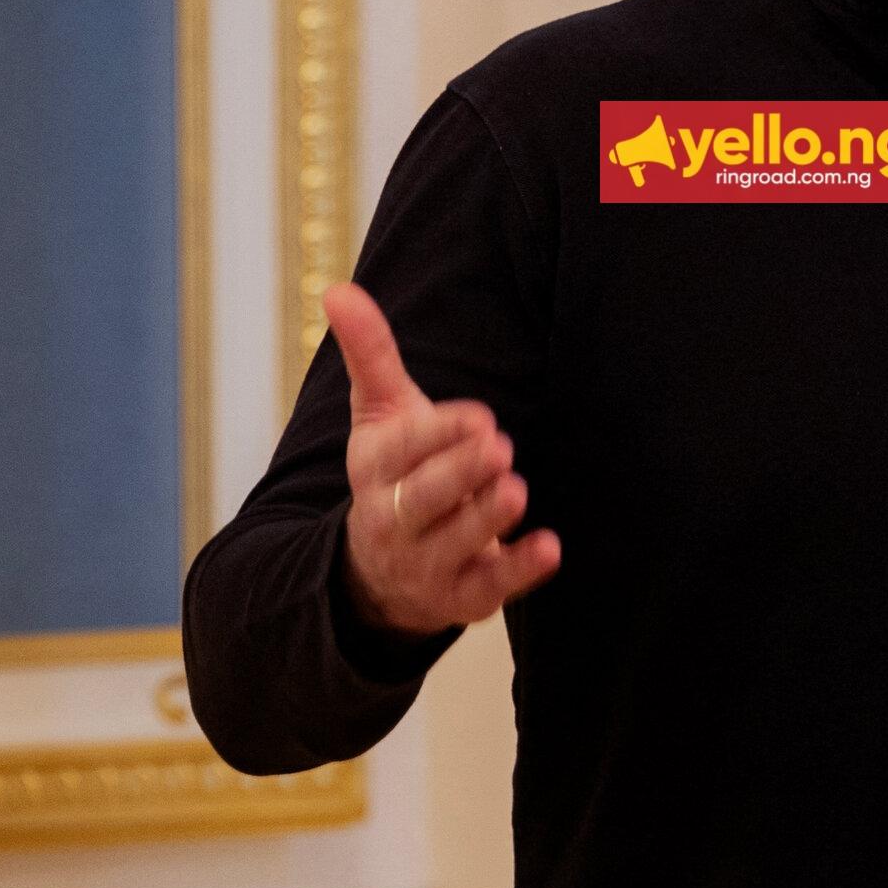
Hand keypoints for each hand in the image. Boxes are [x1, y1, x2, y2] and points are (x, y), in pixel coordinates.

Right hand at [329, 281, 561, 638]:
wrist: (380, 569)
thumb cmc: (394, 472)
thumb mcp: (380, 414)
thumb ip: (369, 353)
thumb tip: (338, 289)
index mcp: (374, 470)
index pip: (403, 452)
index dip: (439, 434)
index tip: (479, 417)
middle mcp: (392, 520)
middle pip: (425, 498)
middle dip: (460, 475)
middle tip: (498, 448)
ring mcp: (424, 563)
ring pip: (455, 544)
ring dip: (486, 519)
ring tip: (514, 490)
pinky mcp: (459, 598)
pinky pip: (488, 589)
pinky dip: (518, 570)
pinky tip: (549, 547)